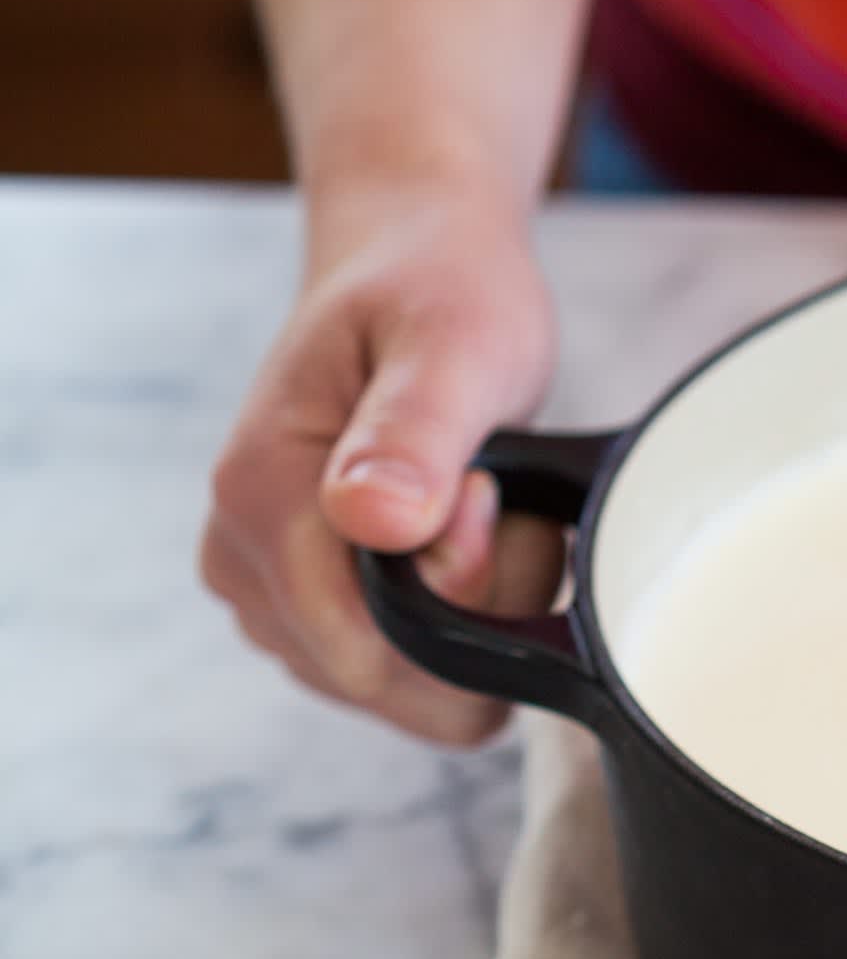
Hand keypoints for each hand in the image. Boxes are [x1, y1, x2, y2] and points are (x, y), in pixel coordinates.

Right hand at [202, 182, 560, 741]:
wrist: (415, 270)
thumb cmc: (438, 296)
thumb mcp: (452, 344)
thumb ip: (415, 432)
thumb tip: (373, 521)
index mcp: (259, 494)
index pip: (363, 646)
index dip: (457, 601)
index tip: (485, 492)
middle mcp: (243, 558)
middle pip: (387, 682)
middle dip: (472, 613)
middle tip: (491, 493)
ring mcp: (271, 594)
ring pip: (402, 687)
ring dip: (472, 616)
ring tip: (477, 501)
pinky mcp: (309, 610)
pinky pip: (405, 674)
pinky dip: (460, 622)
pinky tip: (464, 538)